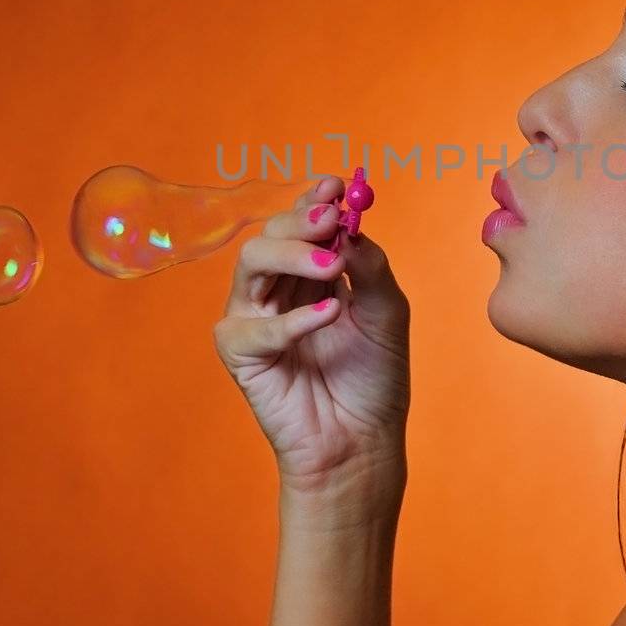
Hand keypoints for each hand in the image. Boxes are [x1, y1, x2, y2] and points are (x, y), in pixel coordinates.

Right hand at [213, 175, 410, 498]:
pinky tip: (329, 316)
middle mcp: (277, 287)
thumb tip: (349, 224)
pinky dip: (292, 320)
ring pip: (251, 262)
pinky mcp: (240, 353)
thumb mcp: (385, 311)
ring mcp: (253, 317)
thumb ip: (368, 265)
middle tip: (331, 220)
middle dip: (301, 220)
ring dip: (294, 255)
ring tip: (334, 268)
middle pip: (270, 233)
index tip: (337, 184)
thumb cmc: (375, 377)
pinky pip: (254, 325)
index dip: (314, 198)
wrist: (363, 440)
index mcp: (310, 272)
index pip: (301, 222)